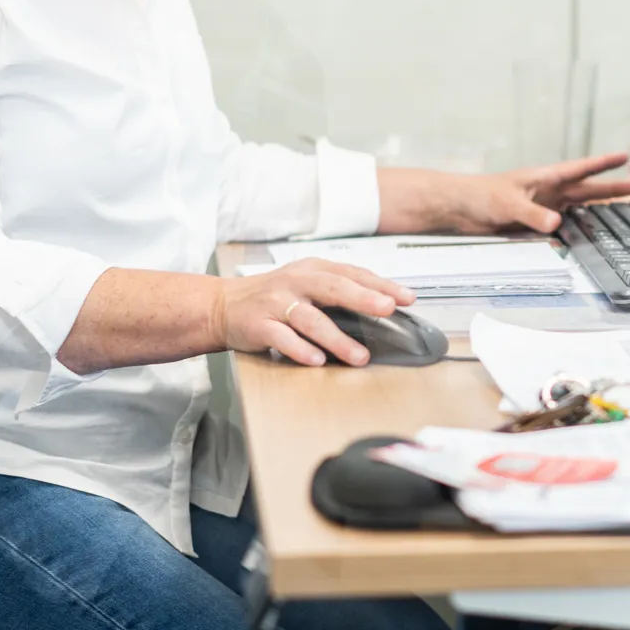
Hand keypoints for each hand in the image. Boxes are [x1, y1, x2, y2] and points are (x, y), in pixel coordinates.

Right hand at [216, 258, 414, 366]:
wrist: (223, 304)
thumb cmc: (274, 296)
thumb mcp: (307, 283)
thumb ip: (339, 290)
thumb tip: (384, 304)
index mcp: (313, 269)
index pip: (352, 273)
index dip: (381, 285)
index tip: (406, 297)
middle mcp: (296, 282)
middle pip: (333, 287)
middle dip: (363, 298)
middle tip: (388, 309)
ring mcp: (276, 303)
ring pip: (310, 318)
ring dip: (337, 339)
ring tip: (359, 356)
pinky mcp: (259, 325)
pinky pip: (283, 338)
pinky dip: (301, 349)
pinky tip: (317, 360)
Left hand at [381, 152, 629, 234]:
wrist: (457, 208)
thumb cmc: (479, 195)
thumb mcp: (508, 203)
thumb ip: (533, 214)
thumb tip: (557, 224)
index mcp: (544, 178)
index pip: (580, 169)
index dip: (603, 163)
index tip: (625, 156)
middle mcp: (546, 192)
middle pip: (585, 189)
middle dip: (610, 188)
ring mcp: (541, 208)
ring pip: (576, 209)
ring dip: (596, 210)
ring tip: (619, 213)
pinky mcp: (532, 225)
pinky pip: (560, 229)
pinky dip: (574, 232)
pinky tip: (585, 238)